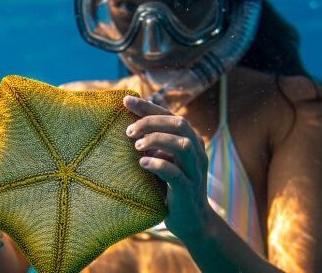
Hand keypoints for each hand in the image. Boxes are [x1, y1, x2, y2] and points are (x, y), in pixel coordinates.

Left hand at [123, 95, 210, 238]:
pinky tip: (142, 164)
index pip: (169, 115)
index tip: (125, 100)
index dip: (148, 106)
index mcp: (189, 140)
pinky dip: (158, 164)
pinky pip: (176, 173)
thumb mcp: (163, 160)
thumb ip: (153, 144)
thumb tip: (129, 127)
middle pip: (179, 123)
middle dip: (152, 122)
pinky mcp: (189, 189)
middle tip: (129, 131)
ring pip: (183, 144)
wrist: (192, 221)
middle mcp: (196, 151)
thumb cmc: (171, 187)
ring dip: (157, 140)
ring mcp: (194, 170)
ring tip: (136, 146)